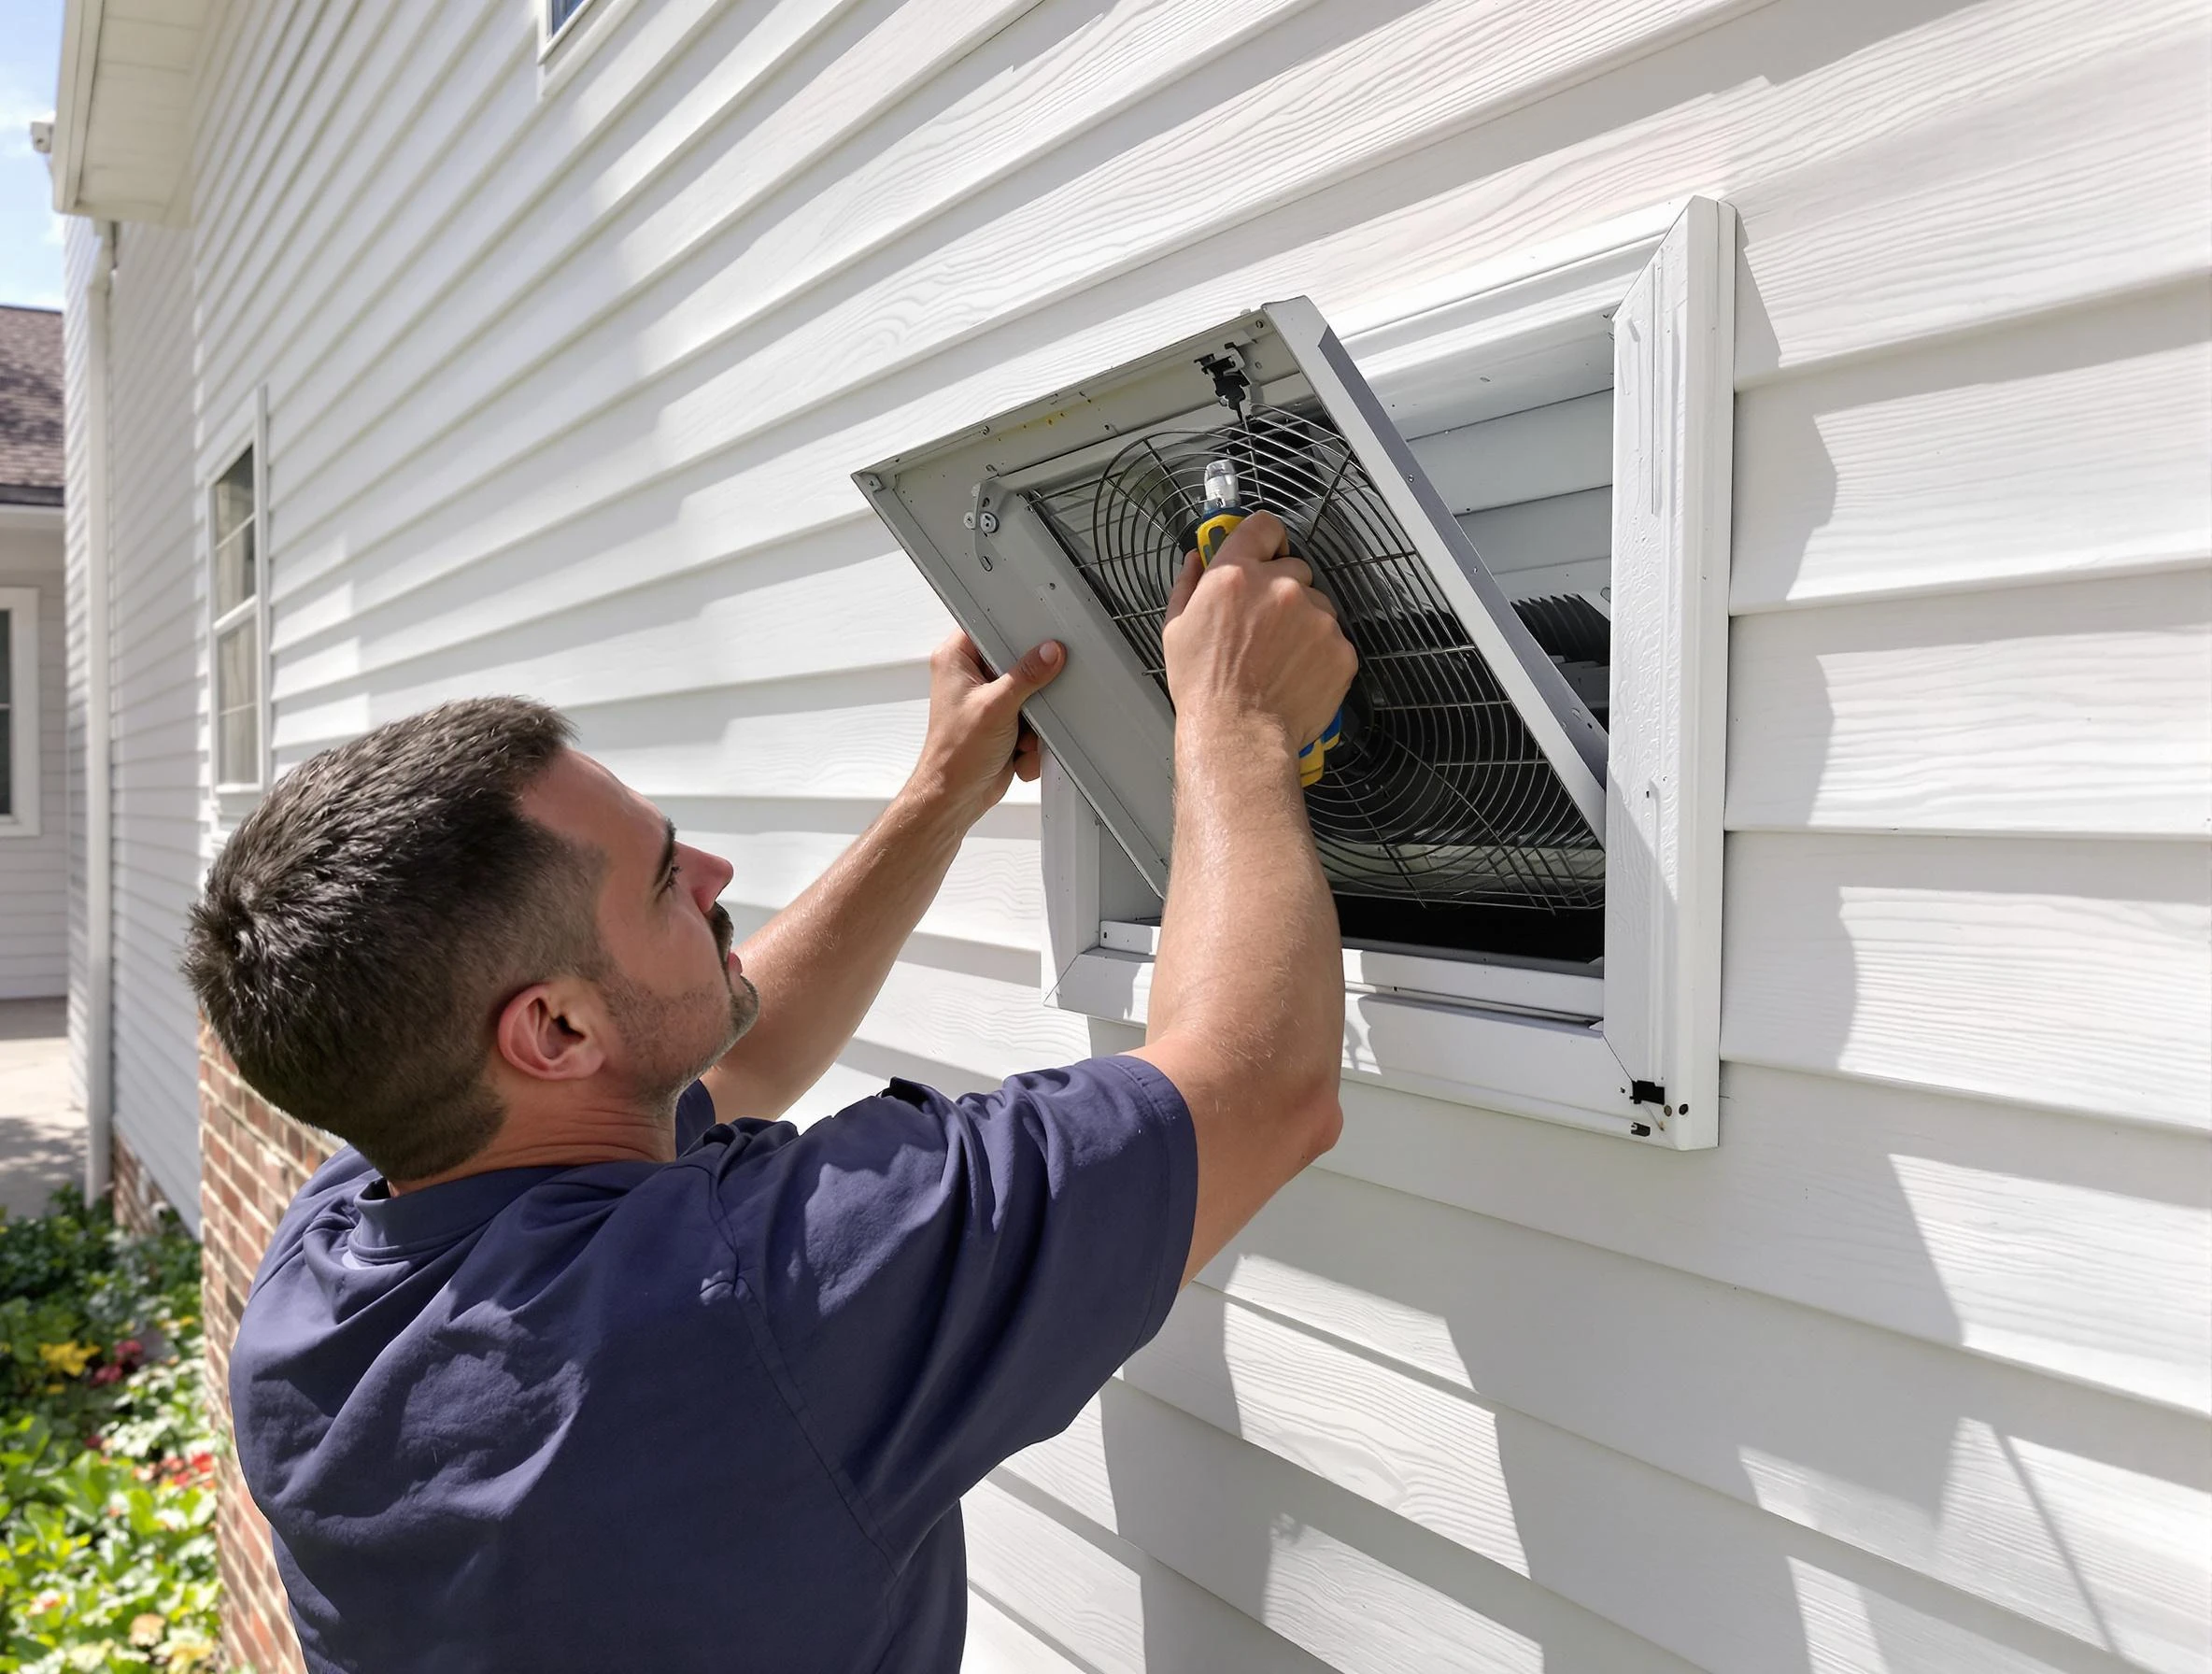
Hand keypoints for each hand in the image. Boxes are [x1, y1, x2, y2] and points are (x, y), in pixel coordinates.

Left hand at [907, 631, 1064, 825]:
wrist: (956, 796)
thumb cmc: (955, 755)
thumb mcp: (996, 707)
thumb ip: (1026, 676)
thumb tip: (1048, 653)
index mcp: (955, 660)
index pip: (988, 627)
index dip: (1014, 633)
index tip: (1037, 641)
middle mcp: (969, 677)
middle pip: (1015, 662)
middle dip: (1029, 692)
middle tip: (1027, 702)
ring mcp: (986, 700)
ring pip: (1028, 693)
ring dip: (1031, 720)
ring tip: (1019, 734)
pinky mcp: (1001, 722)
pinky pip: (1030, 718)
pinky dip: (1029, 736)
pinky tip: (1017, 748)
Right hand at [1161, 512, 1355, 755]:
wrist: (1239, 734)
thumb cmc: (1203, 686)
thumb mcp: (1176, 629)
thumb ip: (1189, 584)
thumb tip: (1196, 557)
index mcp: (1236, 574)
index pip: (1265, 526)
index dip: (1265, 540)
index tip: (1265, 555)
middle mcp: (1281, 586)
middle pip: (1295, 568)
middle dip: (1283, 590)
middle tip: (1265, 626)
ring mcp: (1317, 616)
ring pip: (1318, 605)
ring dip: (1304, 622)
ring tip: (1280, 658)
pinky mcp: (1341, 647)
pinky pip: (1334, 639)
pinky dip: (1320, 654)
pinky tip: (1296, 675)